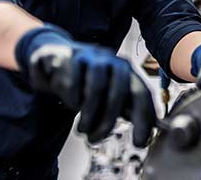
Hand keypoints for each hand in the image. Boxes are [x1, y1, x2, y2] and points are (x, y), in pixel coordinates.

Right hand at [14, 24, 155, 146]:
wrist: (56, 58)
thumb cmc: (86, 83)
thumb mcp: (107, 96)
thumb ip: (125, 111)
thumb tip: (143, 138)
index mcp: (126, 71)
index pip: (142, 93)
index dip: (144, 118)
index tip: (139, 143)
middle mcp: (112, 61)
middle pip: (119, 92)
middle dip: (107, 121)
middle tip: (94, 139)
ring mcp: (90, 57)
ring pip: (96, 87)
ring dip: (89, 114)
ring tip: (82, 129)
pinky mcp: (67, 56)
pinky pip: (72, 82)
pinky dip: (72, 98)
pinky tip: (70, 105)